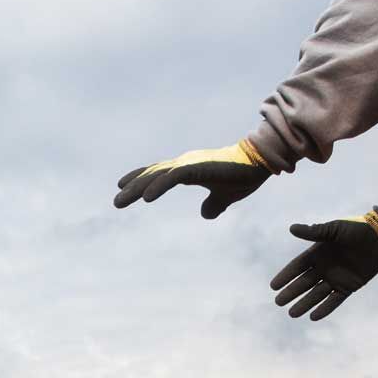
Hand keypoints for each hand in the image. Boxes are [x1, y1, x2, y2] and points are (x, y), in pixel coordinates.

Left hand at [114, 140, 270, 217]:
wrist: (260, 162)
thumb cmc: (243, 175)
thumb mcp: (224, 196)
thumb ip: (213, 205)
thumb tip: (206, 215)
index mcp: (189, 169)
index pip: (159, 173)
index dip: (141, 179)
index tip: (123, 187)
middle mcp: (185, 164)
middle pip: (152, 175)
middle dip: (132, 188)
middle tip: (116, 202)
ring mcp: (190, 165)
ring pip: (157, 176)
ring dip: (137, 188)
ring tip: (120, 201)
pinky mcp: (197, 168)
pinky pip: (173, 178)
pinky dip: (158, 186)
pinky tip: (146, 198)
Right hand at [268, 214, 377, 320]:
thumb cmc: (357, 229)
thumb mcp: (334, 229)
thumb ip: (314, 232)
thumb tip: (292, 228)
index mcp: (318, 254)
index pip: (297, 267)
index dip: (286, 276)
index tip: (273, 286)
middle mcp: (324, 268)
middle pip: (303, 283)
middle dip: (291, 293)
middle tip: (278, 302)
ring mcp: (336, 279)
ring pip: (316, 294)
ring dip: (304, 304)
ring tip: (292, 314)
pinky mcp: (348, 287)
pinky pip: (334, 300)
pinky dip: (324, 309)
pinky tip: (313, 316)